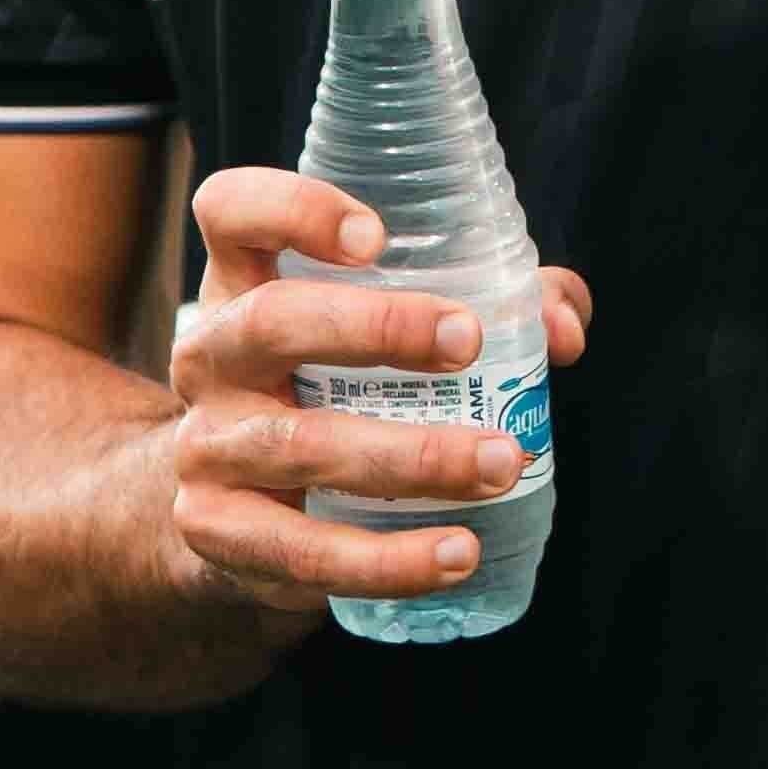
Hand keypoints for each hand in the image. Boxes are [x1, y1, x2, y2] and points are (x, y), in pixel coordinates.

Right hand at [164, 169, 595, 617]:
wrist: (239, 516)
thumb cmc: (335, 393)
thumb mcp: (386, 334)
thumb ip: (490, 305)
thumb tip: (562, 328)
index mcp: (243, 284)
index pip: (230, 212)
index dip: (291, 210)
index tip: (376, 237)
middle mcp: (208, 356)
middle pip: (269, 322)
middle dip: (374, 326)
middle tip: (468, 342)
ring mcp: (205, 447)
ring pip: (301, 446)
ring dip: (413, 456)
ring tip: (502, 462)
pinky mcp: (218, 533)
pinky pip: (305, 551)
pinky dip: (390, 558)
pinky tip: (458, 554)